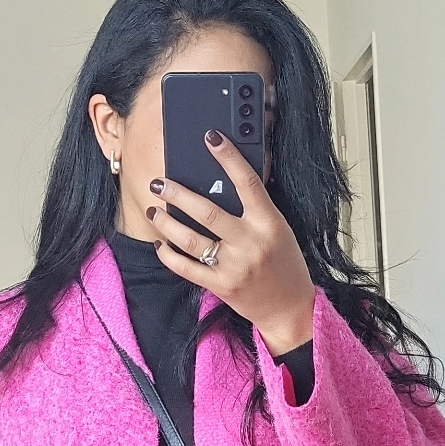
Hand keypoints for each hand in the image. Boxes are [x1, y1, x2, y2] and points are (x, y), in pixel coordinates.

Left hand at [146, 132, 315, 355]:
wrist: (289, 308)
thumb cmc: (285, 264)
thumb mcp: (279, 229)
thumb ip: (255, 207)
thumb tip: (227, 176)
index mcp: (269, 223)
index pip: (247, 183)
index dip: (228, 157)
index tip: (211, 137)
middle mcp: (250, 243)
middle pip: (208, 212)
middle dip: (178, 194)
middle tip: (159, 182)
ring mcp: (234, 266)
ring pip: (191, 240)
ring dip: (167, 223)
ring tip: (155, 209)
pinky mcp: (220, 286)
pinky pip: (186, 268)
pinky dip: (169, 254)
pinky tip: (159, 243)